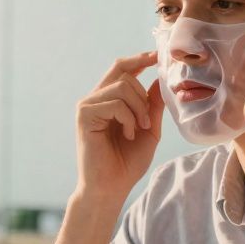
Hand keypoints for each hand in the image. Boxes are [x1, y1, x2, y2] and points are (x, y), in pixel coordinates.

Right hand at [75, 51, 163, 203]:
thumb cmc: (127, 164)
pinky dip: (128, 118)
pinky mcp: (84, 115)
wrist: (110, 188)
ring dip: (138, 109)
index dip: (139, 58)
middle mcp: (95, 98)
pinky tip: (128, 135)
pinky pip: (115, 103)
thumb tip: (159, 79)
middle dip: (144, 96)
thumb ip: (152, 105)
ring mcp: (87, 105)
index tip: (158, 55)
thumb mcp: (149, 130)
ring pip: (122, 86)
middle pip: (124, 73)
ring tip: (139, 131)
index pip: (122, 69)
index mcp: (109, 100)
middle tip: (147, 123)